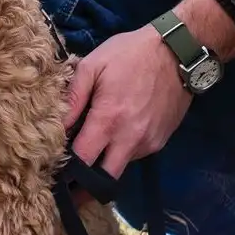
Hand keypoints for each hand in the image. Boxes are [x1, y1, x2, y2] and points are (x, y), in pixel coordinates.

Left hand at [63, 24, 192, 179]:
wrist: (178, 52)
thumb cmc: (130, 54)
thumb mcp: (93, 66)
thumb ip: (73, 97)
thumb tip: (58, 125)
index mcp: (109, 120)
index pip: (83, 161)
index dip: (67, 169)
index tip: (56, 168)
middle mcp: (130, 138)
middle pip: (105, 179)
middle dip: (86, 183)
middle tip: (71, 177)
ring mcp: (149, 142)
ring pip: (120, 166)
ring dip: (105, 160)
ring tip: (94, 142)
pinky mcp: (161, 141)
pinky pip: (134, 154)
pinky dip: (121, 149)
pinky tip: (117, 130)